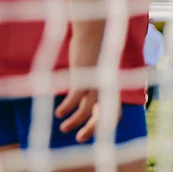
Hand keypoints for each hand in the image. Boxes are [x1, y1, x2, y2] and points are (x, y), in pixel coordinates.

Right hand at [57, 25, 118, 141]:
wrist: (93, 32)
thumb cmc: (93, 52)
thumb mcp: (94, 71)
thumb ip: (91, 83)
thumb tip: (84, 94)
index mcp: (110, 88)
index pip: (115, 113)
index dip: (106, 125)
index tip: (93, 132)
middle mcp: (106, 88)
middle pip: (105, 116)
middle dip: (92, 130)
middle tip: (79, 139)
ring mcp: (95, 83)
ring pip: (87, 110)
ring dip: (75, 122)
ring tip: (63, 129)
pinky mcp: (83, 77)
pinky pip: (75, 98)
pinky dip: (66, 108)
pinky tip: (57, 113)